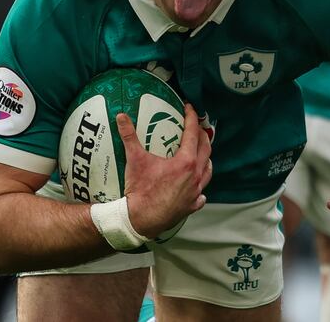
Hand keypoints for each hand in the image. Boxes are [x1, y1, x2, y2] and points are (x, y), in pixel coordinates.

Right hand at [120, 103, 211, 238]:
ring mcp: (195, 192)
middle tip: (195, 127)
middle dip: (202, 135)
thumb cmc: (139, 190)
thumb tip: (121, 117)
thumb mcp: (135, 159)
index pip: (192, 134)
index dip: (191, 118)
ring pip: (208, 171)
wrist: (140, 220)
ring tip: (200, 153)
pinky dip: (200, 186)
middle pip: (206, 150)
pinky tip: (196, 186)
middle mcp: (195, 176)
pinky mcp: (191, 206)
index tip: (190, 108)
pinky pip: (201, 193)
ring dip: (206, 159)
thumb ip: (129, 136)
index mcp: (186, 162)